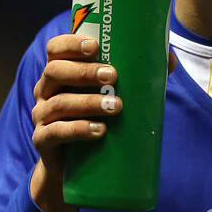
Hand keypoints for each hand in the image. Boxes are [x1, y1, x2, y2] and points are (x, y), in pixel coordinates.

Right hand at [29, 36, 176, 211]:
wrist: (74, 168)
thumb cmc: (95, 122)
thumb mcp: (110, 97)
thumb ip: (136, 79)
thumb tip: (170, 60)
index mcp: (59, 74)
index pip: (56, 49)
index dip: (71, 43)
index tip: (95, 45)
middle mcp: (46, 91)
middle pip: (55, 71)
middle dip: (84, 72)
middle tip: (113, 75)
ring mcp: (42, 116)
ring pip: (59, 103)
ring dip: (88, 102)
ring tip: (116, 106)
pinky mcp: (43, 141)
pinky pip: (55, 133)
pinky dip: (77, 130)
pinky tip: (98, 130)